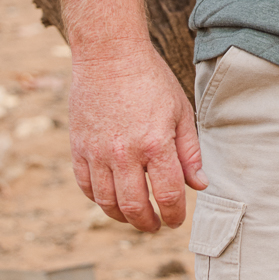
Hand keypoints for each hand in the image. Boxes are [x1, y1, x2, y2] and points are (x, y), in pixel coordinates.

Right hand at [69, 43, 206, 231]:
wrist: (110, 54)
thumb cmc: (150, 79)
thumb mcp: (180, 109)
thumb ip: (189, 150)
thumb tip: (200, 184)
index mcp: (154, 143)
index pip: (167, 195)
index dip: (174, 214)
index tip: (176, 219)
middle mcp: (124, 153)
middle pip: (135, 208)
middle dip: (148, 223)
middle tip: (156, 225)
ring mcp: (98, 152)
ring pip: (107, 203)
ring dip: (123, 216)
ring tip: (135, 215)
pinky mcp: (79, 148)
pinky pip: (86, 187)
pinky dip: (99, 199)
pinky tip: (111, 197)